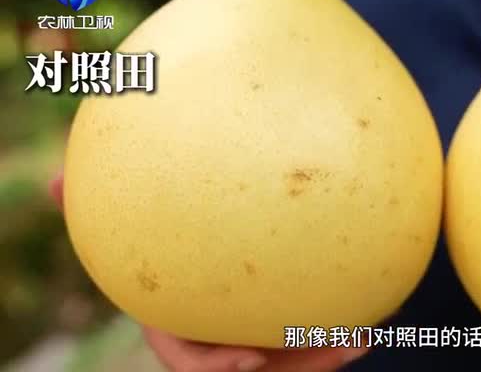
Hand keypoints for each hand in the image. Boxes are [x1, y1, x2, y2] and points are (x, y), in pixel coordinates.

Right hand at [50, 172, 368, 371]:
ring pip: (294, 354)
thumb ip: (102, 206)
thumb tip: (50, 181)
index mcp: (181, 317)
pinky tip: (375, 302)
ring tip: (366, 333)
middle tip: (339, 348)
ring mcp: (255, 325)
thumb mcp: (132, 221)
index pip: (190, 356)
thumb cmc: (158, 236)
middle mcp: (221, 329)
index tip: (248, 358)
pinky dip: (339, 318)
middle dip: (298, 366)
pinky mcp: (283, 311)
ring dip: (329, 350)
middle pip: (258, 366)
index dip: (214, 364)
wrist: (209, 238)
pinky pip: (313, 322)